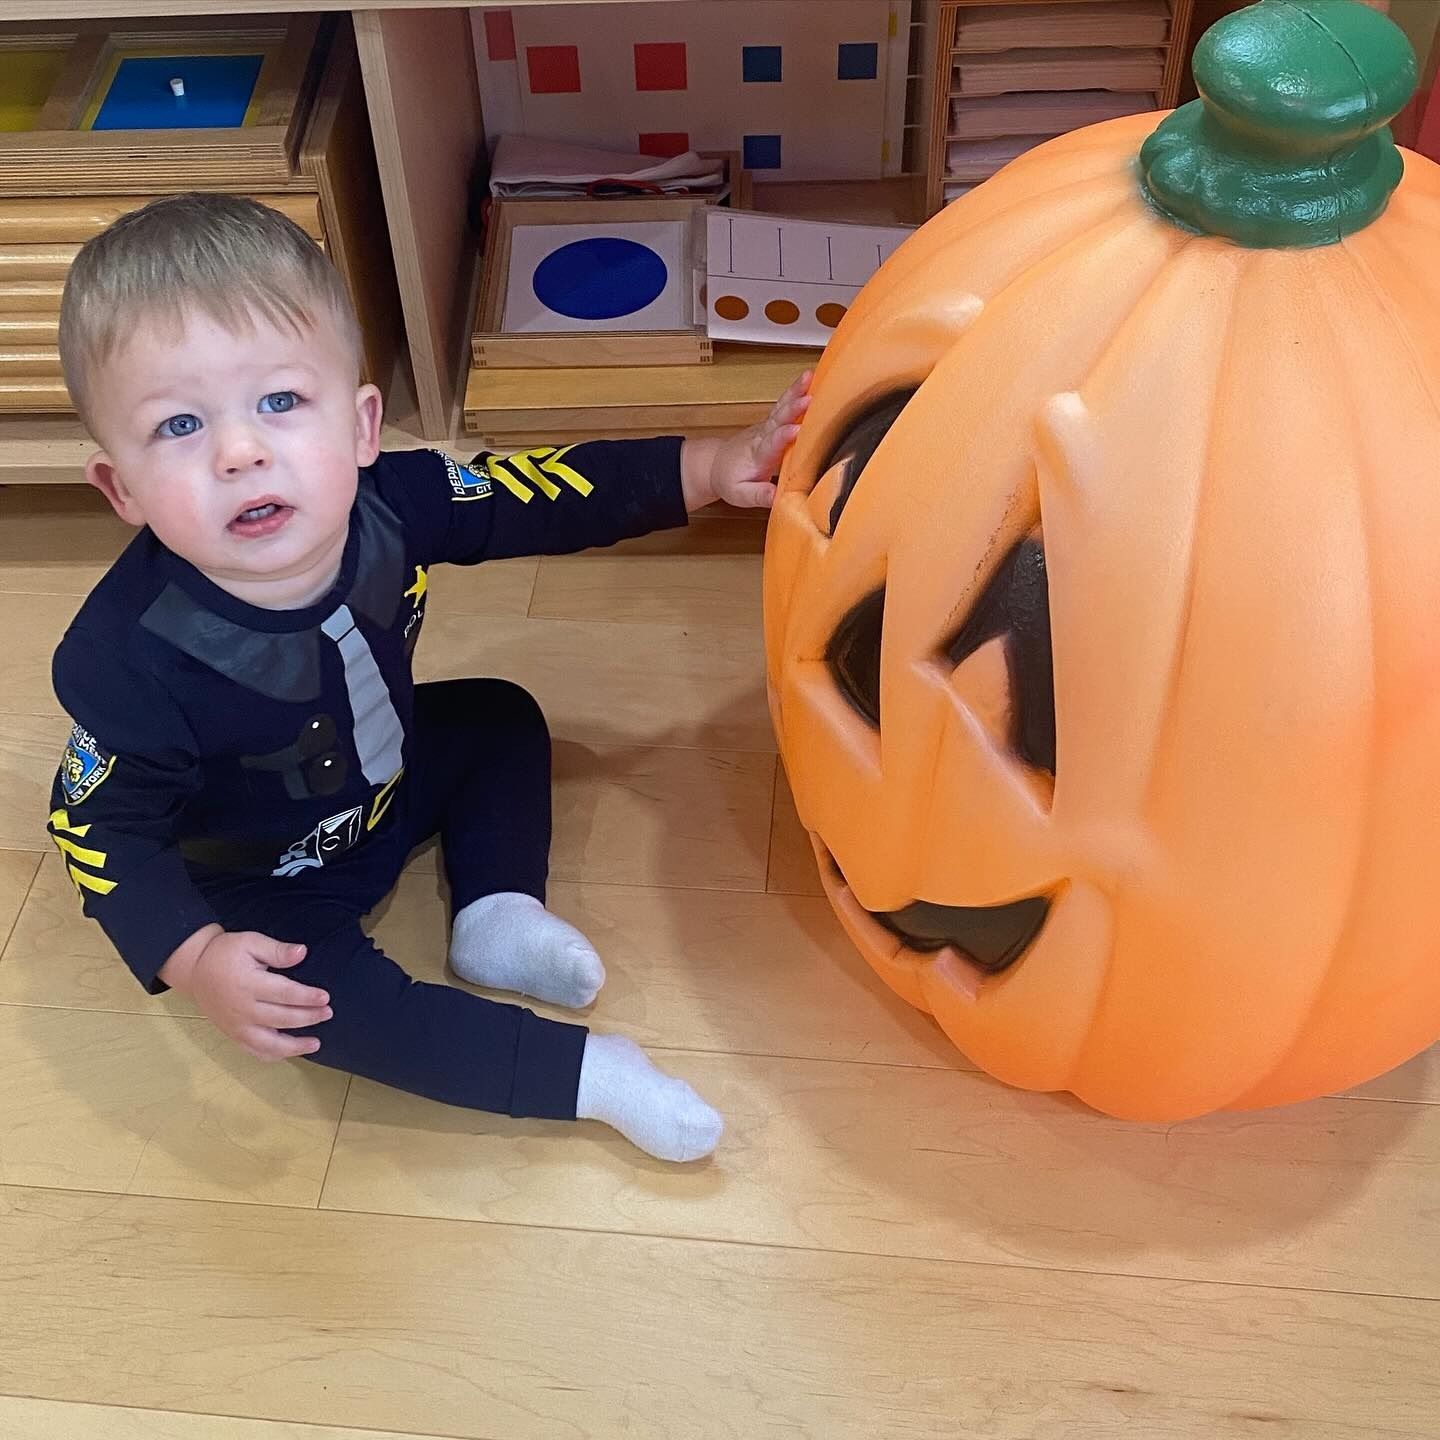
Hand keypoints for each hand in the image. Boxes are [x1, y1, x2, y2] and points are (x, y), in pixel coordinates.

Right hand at [159, 926, 331, 1060]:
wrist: (195, 970)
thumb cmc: (226, 953)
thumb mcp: (250, 942)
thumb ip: (276, 950)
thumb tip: (302, 952)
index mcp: (248, 984)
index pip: (284, 994)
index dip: (307, 997)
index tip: (325, 997)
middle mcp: (242, 1009)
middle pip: (281, 1018)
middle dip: (308, 1017)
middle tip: (328, 1013)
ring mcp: (237, 1026)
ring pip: (268, 1043)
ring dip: (294, 1046)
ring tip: (316, 1043)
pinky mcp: (233, 1035)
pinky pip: (254, 1051)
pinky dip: (273, 1056)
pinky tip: (290, 1053)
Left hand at [681, 370, 811, 511]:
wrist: (715, 464)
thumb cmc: (730, 480)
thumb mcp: (741, 495)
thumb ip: (759, 496)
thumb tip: (777, 497)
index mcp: (757, 455)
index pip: (771, 444)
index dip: (783, 437)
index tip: (796, 431)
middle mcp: (762, 437)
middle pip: (777, 420)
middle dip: (793, 409)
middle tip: (808, 398)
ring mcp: (766, 426)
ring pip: (780, 407)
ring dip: (794, 392)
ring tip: (808, 376)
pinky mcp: (771, 422)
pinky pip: (783, 405)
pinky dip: (795, 391)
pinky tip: (807, 378)